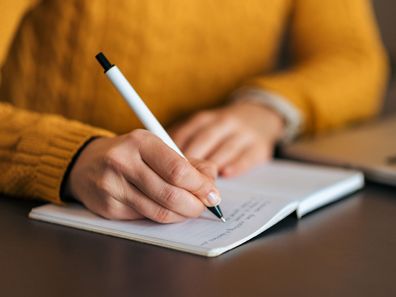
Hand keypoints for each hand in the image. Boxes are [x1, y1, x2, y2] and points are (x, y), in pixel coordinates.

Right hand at [63, 129, 219, 222]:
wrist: (86, 163)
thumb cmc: (130, 154)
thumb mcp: (156, 147)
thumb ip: (187, 162)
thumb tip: (211, 180)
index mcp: (140, 141)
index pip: (178, 169)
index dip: (200, 186)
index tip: (212, 193)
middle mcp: (123, 162)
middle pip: (170, 193)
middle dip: (194, 205)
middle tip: (204, 206)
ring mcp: (112, 186)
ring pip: (159, 211)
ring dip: (181, 214)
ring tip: (189, 209)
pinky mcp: (108, 207)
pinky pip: (145, 218)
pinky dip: (163, 217)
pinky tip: (167, 210)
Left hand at [170, 101, 284, 176]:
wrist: (259, 117)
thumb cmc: (222, 130)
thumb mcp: (203, 128)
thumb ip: (184, 141)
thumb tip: (160, 161)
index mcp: (205, 119)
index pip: (187, 133)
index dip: (175, 151)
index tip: (165, 167)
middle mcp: (224, 123)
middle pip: (205, 140)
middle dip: (192, 160)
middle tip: (180, 180)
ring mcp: (243, 134)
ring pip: (225, 148)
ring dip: (212, 165)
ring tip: (200, 183)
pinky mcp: (259, 147)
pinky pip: (247, 156)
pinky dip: (236, 165)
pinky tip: (226, 174)